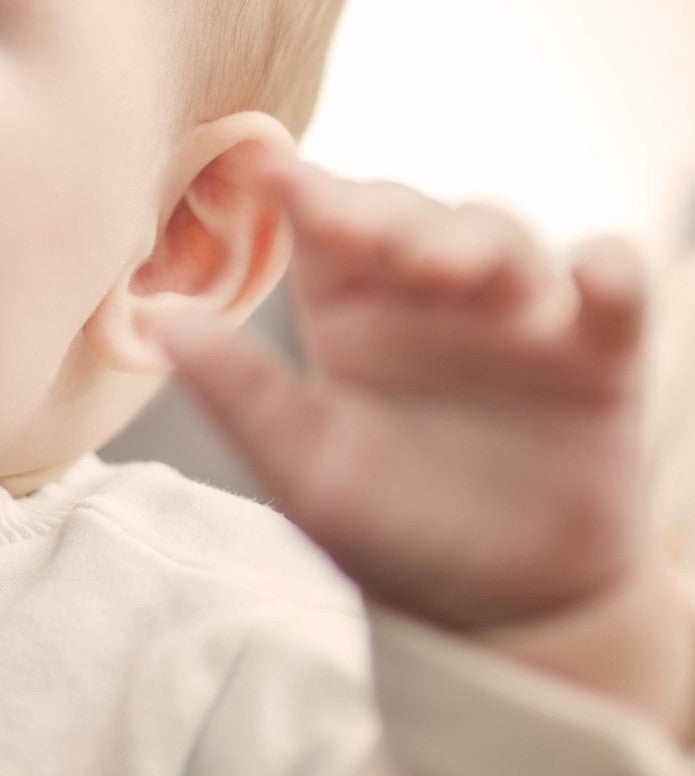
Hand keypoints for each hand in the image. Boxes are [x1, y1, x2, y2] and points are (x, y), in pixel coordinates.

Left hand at [164, 158, 692, 733]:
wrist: (497, 606)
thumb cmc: (387, 527)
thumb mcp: (305, 470)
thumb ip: (242, 395)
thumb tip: (160, 324)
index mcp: (346, 305)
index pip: (321, 222)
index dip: (300, 188)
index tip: (269, 169)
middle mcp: (427, 293)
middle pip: (410, 214)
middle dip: (387, 213)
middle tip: (360, 230)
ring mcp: (516, 313)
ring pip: (500, 234)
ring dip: (477, 241)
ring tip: (449, 273)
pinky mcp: (598, 351)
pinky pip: (615, 284)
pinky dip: (608, 268)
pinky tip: (590, 275)